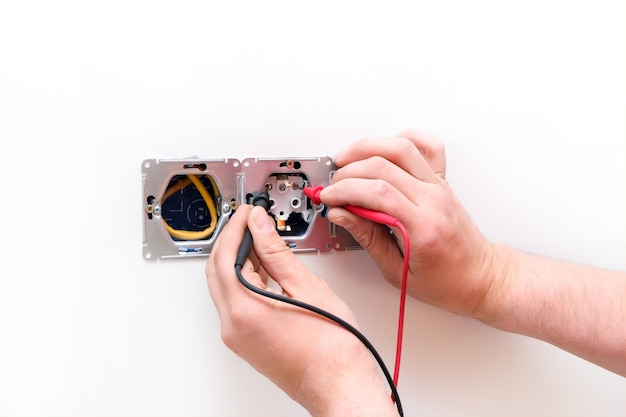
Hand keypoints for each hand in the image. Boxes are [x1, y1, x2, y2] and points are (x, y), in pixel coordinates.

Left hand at [206, 205, 398, 415]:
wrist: (339, 383)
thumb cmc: (332, 347)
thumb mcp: (306, 287)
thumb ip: (276, 252)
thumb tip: (260, 226)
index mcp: (244, 310)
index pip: (225, 255)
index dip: (236, 227)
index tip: (249, 212)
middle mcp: (233, 326)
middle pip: (216, 271)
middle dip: (231, 240)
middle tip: (250, 221)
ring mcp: (237, 337)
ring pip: (224, 286)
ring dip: (236, 259)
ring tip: (260, 239)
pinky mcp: (246, 342)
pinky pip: (235, 303)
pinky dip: (243, 280)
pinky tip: (263, 267)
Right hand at [320, 129, 501, 317]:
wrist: (480, 277)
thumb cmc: (447, 281)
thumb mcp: (398, 271)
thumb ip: (368, 238)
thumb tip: (343, 215)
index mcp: (423, 226)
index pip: (377, 193)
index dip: (345, 191)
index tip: (328, 198)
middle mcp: (433, 199)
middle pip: (384, 166)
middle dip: (348, 172)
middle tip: (333, 186)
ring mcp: (439, 186)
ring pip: (402, 148)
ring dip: (368, 147)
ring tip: (346, 159)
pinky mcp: (442, 181)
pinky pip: (427, 146)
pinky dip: (402, 140)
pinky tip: (384, 150)